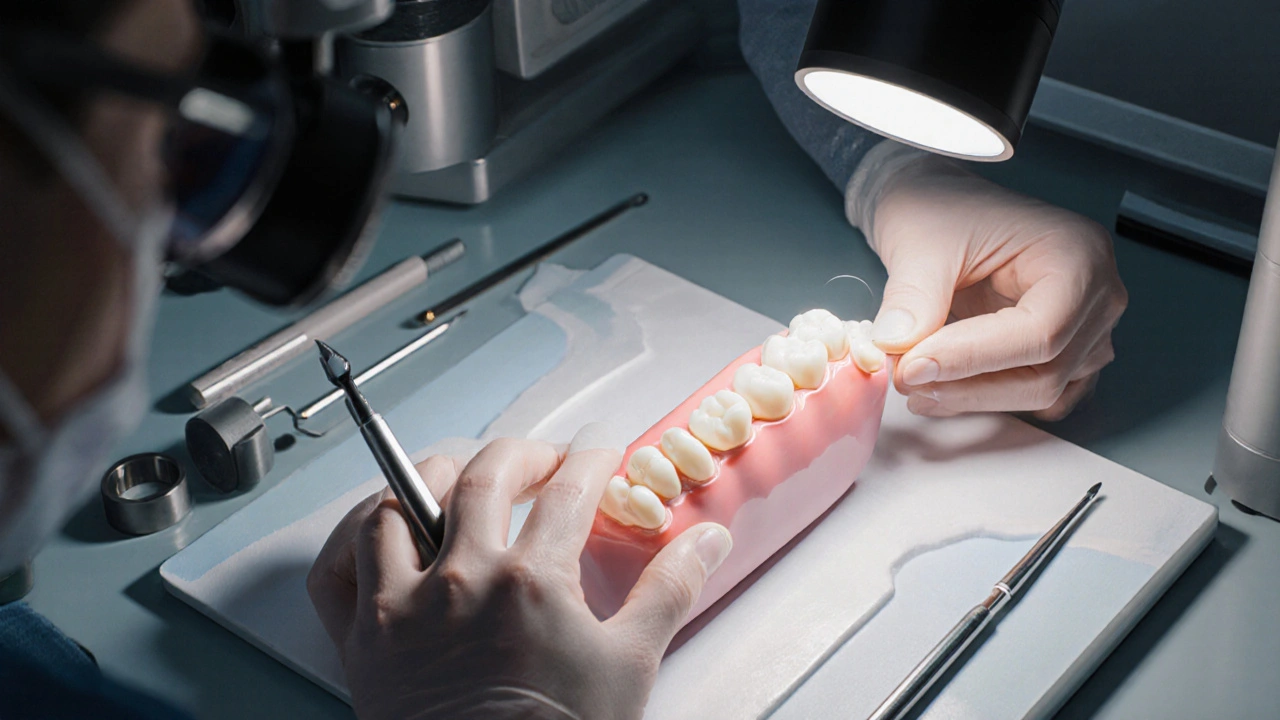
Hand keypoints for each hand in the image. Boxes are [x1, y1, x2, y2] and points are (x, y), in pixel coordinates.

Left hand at [307, 426, 732, 719]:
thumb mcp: (629, 666)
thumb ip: (668, 590)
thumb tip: (706, 540)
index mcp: (530, 583)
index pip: (569, 491)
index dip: (592, 462)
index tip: (601, 457)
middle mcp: (460, 580)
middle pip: (488, 475)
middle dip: (525, 454)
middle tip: (547, 461)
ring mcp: (402, 604)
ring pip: (403, 500)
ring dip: (437, 472)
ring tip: (463, 472)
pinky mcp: (361, 636)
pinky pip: (336, 562)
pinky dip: (353, 531)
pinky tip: (380, 521)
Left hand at [864, 156, 1127, 419]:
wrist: (938, 206)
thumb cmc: (940, 210)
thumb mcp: (919, 244)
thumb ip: (913, 300)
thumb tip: (897, 352)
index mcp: (1077, 255)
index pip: (1040, 331)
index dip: (972, 359)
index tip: (912, 368)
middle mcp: (1097, 294)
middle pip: (1048, 371)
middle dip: (969, 385)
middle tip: (905, 380)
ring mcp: (1087, 327)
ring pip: (1044, 391)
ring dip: (976, 397)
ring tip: (916, 384)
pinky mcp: (1065, 351)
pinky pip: (1042, 396)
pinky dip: (993, 399)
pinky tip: (947, 388)